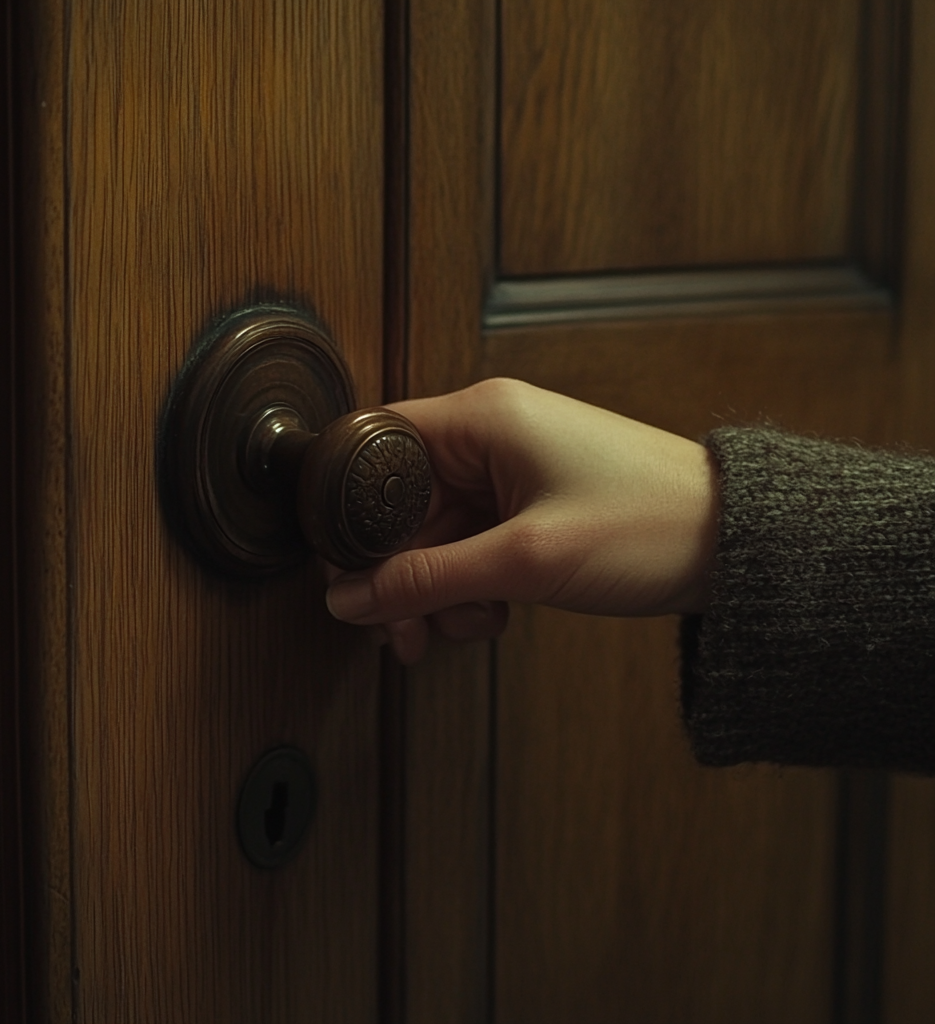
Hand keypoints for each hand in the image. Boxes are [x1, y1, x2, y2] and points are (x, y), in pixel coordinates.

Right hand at [325, 378, 717, 662]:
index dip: (350, 512)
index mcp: (483, 419)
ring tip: (466, 626)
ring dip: (439, 588)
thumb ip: (426, 579)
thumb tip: (352, 596)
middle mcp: (491, 436)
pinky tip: (494, 613)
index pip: (377, 447)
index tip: (347, 571)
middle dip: (402, 573)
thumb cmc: (650, 526)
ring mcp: (512, 471)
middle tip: (403, 629)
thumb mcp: (523, 559)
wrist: (736, 545)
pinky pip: (474, 543)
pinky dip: (472, 584)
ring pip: (438, 532)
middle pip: (405, 503)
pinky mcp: (532, 502)